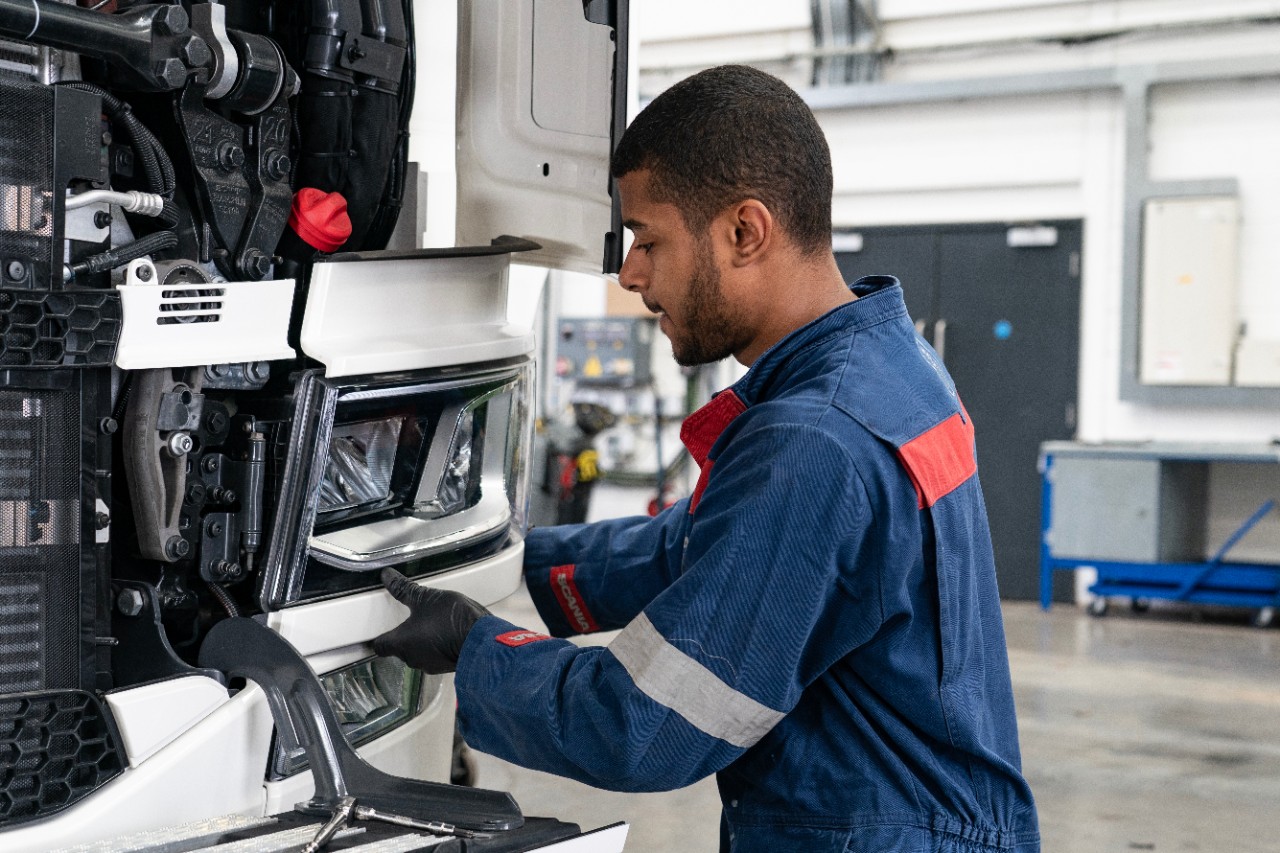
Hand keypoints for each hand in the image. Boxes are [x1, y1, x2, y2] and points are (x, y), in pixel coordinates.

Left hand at [372, 568, 489, 673]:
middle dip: (403, 635)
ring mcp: (431, 665)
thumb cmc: (451, 622)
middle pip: (399, 649)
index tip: (378, 629)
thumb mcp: (425, 598)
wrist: (482, 641)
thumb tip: (388, 577)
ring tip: (431, 622)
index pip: (378, 646)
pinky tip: (447, 631)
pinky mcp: (448, 666)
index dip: (377, 637)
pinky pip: (436, 655)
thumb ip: (404, 588)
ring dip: (422, 640)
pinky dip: (438, 645)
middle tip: (409, 619)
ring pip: (418, 652)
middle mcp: (412, 658)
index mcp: (401, 643)